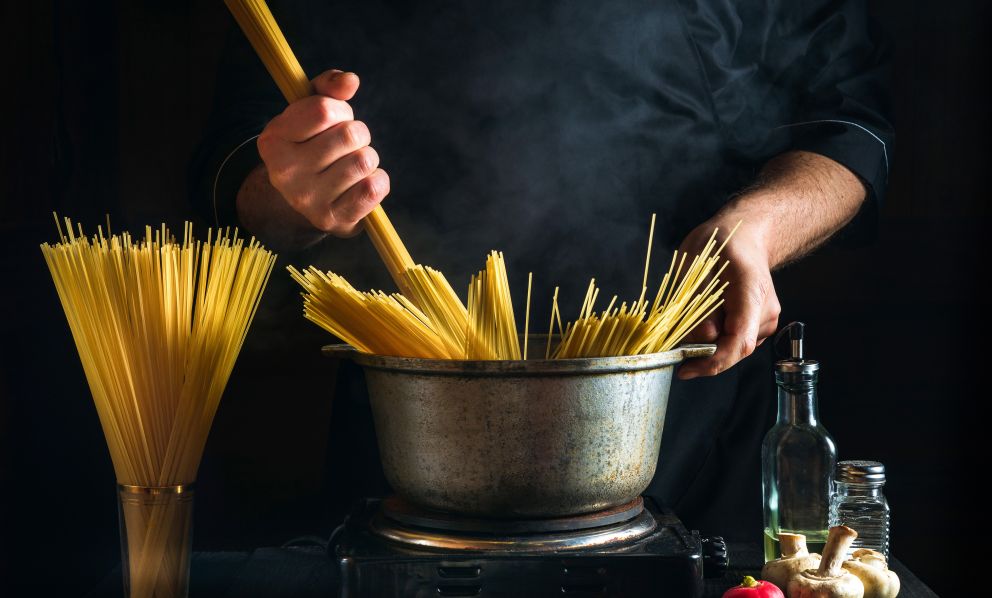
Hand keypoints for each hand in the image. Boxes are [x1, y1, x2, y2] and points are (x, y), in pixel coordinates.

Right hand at [255, 69, 388, 236]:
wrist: (307, 201)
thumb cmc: (313, 145)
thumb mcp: (310, 111)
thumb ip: (328, 88)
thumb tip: (350, 81)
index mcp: (273, 140)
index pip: (324, 110)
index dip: (340, 110)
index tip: (333, 121)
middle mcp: (285, 172)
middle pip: (350, 134)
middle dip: (358, 135)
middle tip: (345, 146)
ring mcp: (307, 200)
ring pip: (364, 161)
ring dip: (368, 158)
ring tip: (352, 165)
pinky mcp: (332, 220)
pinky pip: (372, 189)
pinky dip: (378, 181)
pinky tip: (364, 183)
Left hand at [676, 217, 780, 378]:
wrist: (744, 238)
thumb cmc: (718, 246)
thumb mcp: (696, 268)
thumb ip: (697, 306)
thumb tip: (700, 339)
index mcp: (752, 293)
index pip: (739, 342)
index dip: (713, 362)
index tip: (686, 370)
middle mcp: (765, 311)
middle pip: (733, 348)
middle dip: (703, 350)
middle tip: (676, 337)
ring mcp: (765, 320)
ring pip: (731, 346)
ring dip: (707, 341)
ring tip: (695, 313)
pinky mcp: (759, 326)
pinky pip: (732, 340)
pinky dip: (714, 337)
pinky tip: (707, 316)